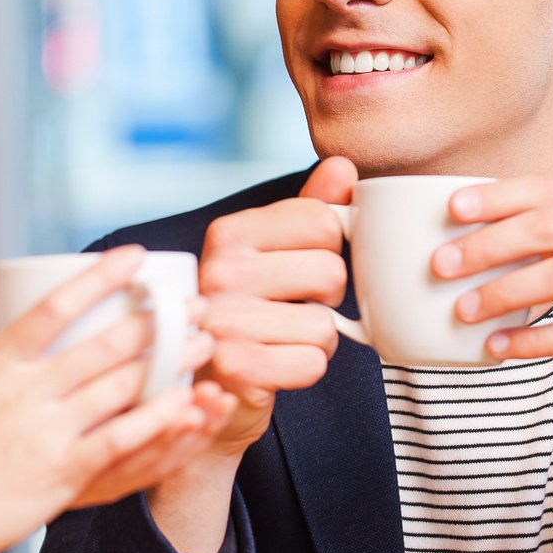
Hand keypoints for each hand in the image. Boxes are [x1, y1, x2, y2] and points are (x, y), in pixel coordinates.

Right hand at [0, 246, 222, 552]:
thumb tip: (8, 353)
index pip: (55, 305)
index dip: (99, 277)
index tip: (135, 257)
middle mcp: (23, 390)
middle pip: (103, 342)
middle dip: (156, 320)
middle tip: (192, 306)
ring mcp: (44, 430)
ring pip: (121, 385)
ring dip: (169, 362)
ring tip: (201, 347)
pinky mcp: (62, 472)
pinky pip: (120, 438)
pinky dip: (157, 418)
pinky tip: (186, 404)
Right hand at [196, 157, 356, 462]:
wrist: (209, 384)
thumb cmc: (250, 311)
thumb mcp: (274, 253)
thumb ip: (310, 209)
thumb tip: (343, 167)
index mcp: (229, 233)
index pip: (323, 221)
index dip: (328, 250)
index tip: (300, 269)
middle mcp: (219, 271)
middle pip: (331, 272)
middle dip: (326, 298)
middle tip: (292, 309)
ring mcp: (223, 320)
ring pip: (326, 325)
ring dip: (317, 340)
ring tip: (281, 340)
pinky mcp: (235, 367)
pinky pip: (313, 363)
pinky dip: (306, 370)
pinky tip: (277, 366)